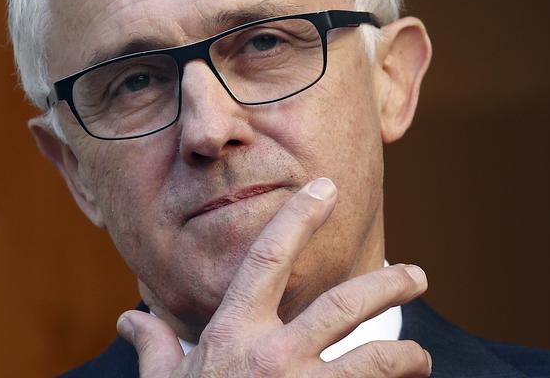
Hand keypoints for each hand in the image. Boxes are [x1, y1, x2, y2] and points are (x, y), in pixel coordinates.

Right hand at [117, 178, 431, 376]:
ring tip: (421, 359)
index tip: (325, 188)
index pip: (268, 258)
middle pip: (344, 305)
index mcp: (234, 335)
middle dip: (388, 285)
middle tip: (418, 276)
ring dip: (406, 357)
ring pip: (375, 360)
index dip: (297, 218)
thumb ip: (153, 345)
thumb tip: (128, 318)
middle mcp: (272, 358)